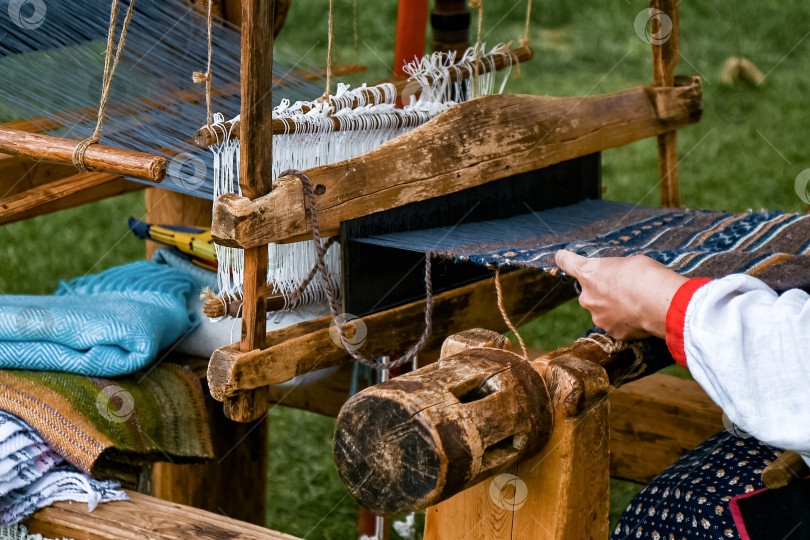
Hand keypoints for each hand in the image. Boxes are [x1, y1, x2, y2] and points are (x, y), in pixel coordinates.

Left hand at [555, 250, 687, 339]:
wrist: (661, 302)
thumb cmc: (646, 275)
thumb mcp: (628, 263)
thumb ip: (614, 271)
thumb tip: (618, 278)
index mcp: (588, 273)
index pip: (567, 262)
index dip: (564, 259)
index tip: (561, 257)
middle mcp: (587, 296)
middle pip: (590, 292)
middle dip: (603, 290)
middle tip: (625, 287)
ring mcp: (598, 316)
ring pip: (602, 310)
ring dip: (614, 307)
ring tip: (636, 303)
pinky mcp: (612, 332)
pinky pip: (616, 324)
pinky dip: (625, 321)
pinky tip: (640, 315)